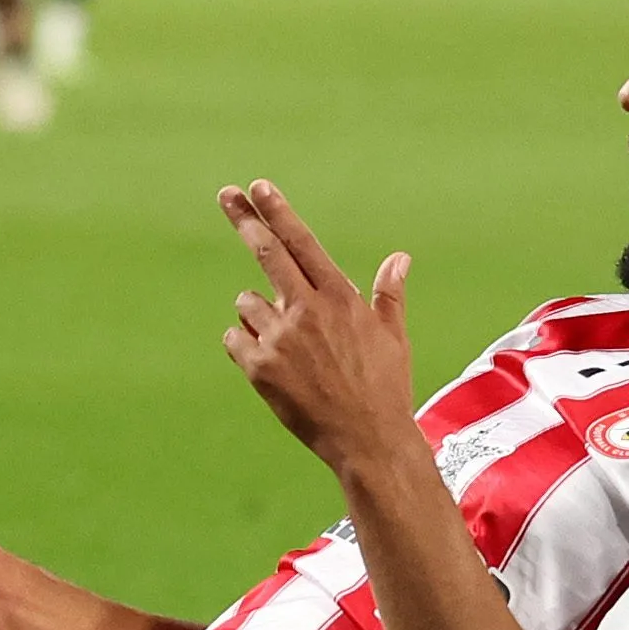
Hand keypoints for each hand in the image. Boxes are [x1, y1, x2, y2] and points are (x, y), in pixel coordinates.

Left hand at [217, 180, 419, 477]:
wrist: (368, 441)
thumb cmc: (385, 389)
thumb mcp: (394, 338)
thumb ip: (388, 294)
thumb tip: (400, 259)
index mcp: (340, 298)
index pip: (303, 242)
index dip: (279, 212)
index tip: (259, 188)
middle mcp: (308, 311)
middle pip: (267, 253)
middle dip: (245, 219)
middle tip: (227, 194)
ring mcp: (280, 339)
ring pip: (247, 303)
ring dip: (257, 312)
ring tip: (287, 344)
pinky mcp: (260, 368)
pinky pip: (236, 338)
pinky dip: (245, 344)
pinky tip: (271, 362)